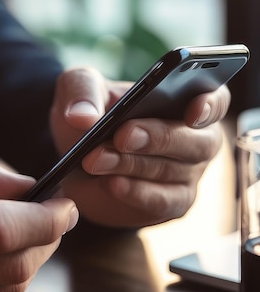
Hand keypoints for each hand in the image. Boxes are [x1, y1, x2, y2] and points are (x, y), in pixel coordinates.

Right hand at [0, 142, 77, 291]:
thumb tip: (27, 186)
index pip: (2, 228)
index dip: (46, 218)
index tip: (66, 204)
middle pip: (12, 265)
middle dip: (48, 239)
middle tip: (54, 215)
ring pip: (3, 289)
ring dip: (30, 259)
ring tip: (30, 231)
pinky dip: (1, 277)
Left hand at [50, 67, 229, 226]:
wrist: (75, 158)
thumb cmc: (91, 113)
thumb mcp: (79, 89)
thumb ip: (82, 92)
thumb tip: (82, 116)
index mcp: (184, 98)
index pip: (215, 100)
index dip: (209, 105)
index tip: (193, 109)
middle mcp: (196, 137)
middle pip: (196, 141)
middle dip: (158, 138)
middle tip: (122, 136)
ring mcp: (187, 172)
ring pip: (172, 170)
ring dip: (132, 164)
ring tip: (95, 159)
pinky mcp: (171, 202)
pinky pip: (163, 200)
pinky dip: (137, 193)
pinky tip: (112, 184)